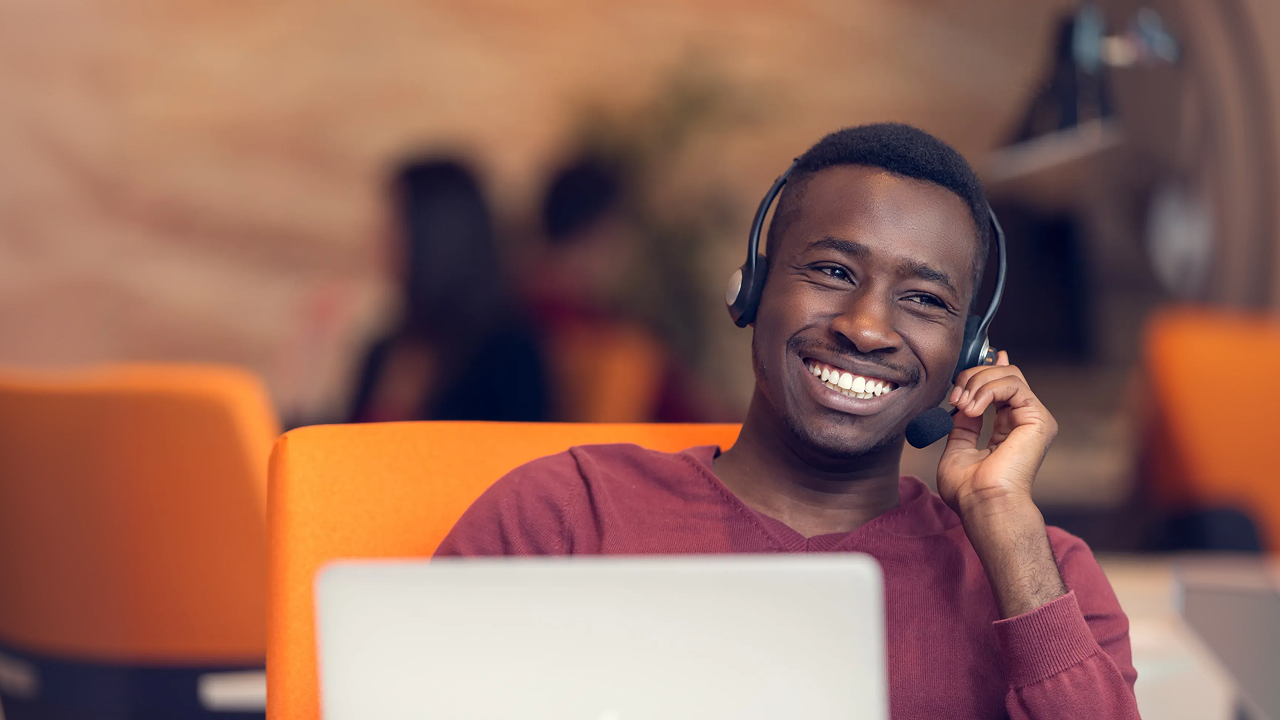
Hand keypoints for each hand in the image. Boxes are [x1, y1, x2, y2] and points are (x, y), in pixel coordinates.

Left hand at [936, 352, 1057, 517]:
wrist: (983, 503)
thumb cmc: (969, 489)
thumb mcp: (958, 447)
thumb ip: (964, 422)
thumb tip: (965, 398)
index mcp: (1008, 428)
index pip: (1002, 386)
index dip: (986, 369)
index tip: (968, 367)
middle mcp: (1024, 421)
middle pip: (1004, 374)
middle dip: (972, 377)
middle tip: (954, 397)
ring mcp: (1034, 419)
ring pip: (1009, 374)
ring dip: (977, 383)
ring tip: (962, 405)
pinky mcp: (1039, 419)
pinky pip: (1013, 384)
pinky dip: (987, 389)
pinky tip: (972, 409)